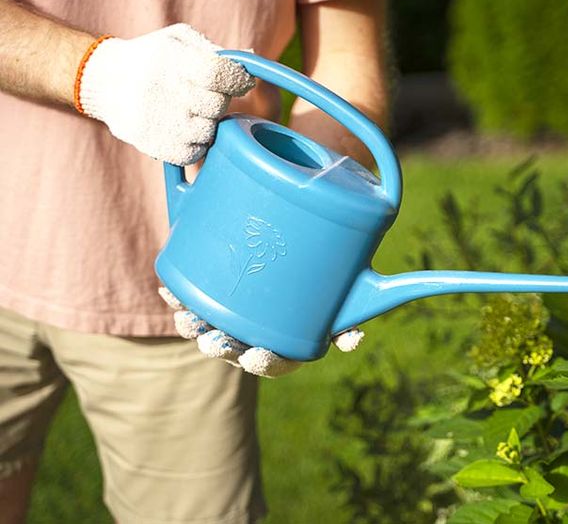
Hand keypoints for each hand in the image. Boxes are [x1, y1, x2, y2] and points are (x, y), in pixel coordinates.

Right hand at [78, 24, 254, 164]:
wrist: (105, 82)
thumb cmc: (153, 58)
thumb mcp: (178, 40)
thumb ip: (214, 50)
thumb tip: (252, 57)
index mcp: (171, 58)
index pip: (218, 73)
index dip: (236, 79)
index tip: (241, 82)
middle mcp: (164, 90)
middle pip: (217, 105)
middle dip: (218, 100)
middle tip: (204, 96)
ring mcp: (159, 121)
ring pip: (209, 132)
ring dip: (207, 123)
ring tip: (190, 112)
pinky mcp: (155, 146)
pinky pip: (195, 153)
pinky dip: (195, 144)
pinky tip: (182, 130)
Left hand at [158, 287, 364, 377]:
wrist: (295, 247)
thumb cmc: (328, 282)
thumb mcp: (344, 302)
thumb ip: (349, 320)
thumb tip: (355, 341)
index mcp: (287, 341)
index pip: (272, 363)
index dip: (262, 363)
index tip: (256, 356)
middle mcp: (258, 331)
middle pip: (234, 348)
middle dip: (221, 348)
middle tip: (213, 340)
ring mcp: (234, 314)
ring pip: (209, 328)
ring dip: (195, 327)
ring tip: (188, 319)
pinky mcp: (217, 291)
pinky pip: (192, 301)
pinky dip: (180, 297)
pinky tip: (170, 291)